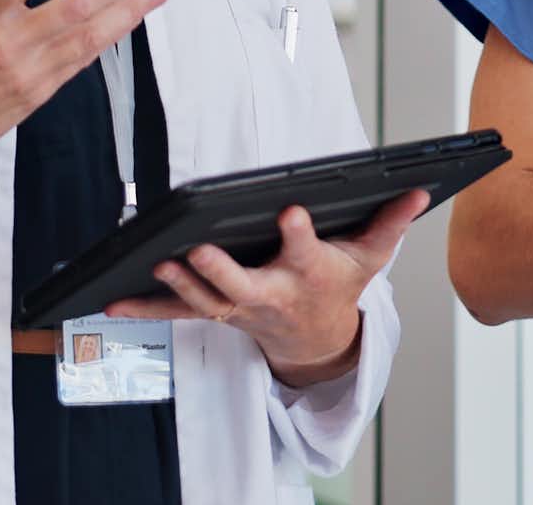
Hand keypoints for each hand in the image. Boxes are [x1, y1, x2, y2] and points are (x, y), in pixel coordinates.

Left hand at [108, 191, 431, 387]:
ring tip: (158, 264)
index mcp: (309, 276)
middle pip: (244, 286)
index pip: (306, 252)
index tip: (290, 212)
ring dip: (181, 285)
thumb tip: (418, 189)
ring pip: (206, 300)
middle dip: (221, 270)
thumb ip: (390, 222)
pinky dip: (147, 307)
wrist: (317, 342)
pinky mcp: (216, 313)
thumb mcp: (370, 258)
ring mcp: (239, 309)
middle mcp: (270, 295)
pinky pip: (178, 313)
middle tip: (199, 249)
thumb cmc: (338, 289)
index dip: (299, 235)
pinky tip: (114, 299)